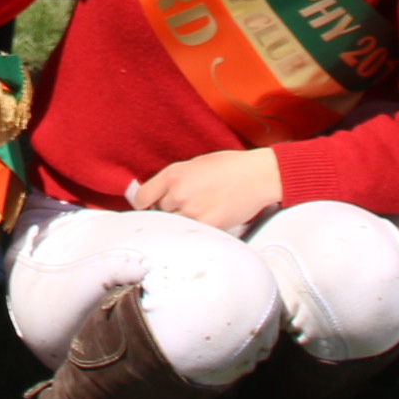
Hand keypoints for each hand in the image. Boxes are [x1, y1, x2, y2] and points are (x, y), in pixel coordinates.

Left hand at [127, 148, 283, 233]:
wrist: (257, 175)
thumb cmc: (228, 167)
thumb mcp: (194, 165)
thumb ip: (172, 180)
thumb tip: (154, 197)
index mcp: (173, 174)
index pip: (141, 198)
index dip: (146, 204)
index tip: (152, 206)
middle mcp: (179, 193)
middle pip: (159, 213)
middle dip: (170, 211)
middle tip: (188, 206)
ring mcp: (192, 211)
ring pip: (175, 225)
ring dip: (184, 222)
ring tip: (202, 211)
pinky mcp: (208, 226)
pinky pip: (193, 233)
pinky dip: (198, 230)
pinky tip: (210, 218)